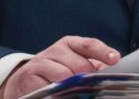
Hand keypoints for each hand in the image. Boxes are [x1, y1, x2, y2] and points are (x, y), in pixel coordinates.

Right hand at [0, 36, 120, 98]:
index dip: (103, 52)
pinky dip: (57, 94)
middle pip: (80, 65)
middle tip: (90, 88)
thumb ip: (92, 67)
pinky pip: (48, 88)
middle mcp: (55, 50)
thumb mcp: (73, 65)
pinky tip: (59, 96)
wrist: (23, 80)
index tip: (115, 59)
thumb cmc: (55, 73)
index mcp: (70, 44)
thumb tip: (110, 75)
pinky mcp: (29, 77)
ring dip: (72, 88)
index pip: (90, 45)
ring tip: (74, 94)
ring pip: (64, 76)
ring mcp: (41, 62)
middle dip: (87, 79)